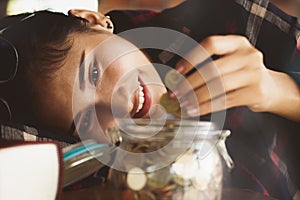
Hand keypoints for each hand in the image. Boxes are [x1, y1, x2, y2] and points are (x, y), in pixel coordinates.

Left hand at [171, 35, 299, 120]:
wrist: (270, 87)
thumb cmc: (242, 73)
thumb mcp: (230, 60)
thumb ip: (207, 63)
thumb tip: (177, 78)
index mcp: (238, 43)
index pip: (211, 44)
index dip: (191, 58)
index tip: (177, 72)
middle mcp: (248, 55)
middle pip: (212, 68)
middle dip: (189, 83)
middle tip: (176, 93)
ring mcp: (254, 73)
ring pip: (218, 86)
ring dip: (196, 97)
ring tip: (184, 103)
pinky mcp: (255, 92)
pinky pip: (225, 101)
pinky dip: (207, 107)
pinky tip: (196, 110)